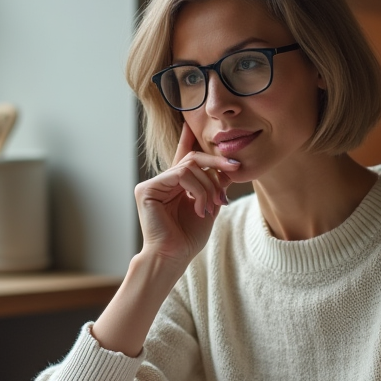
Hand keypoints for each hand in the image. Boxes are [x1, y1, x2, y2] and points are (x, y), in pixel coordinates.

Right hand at [135, 123, 240, 268]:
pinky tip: (199, 207)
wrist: (173, 257)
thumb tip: (227, 169)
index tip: (191, 123)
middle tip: (234, 169)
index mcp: (174, 186)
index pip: (183, 158)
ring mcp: (152, 184)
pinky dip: (197, 189)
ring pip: (189, 167)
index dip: (188, 140)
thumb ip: (214, 187)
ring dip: (208, 186)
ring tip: (211, 206)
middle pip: (192, 159)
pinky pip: (180, 175)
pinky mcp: (146, 188)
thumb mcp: (209, 207)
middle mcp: (162, 182)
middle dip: (216, 164)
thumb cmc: (188, 238)